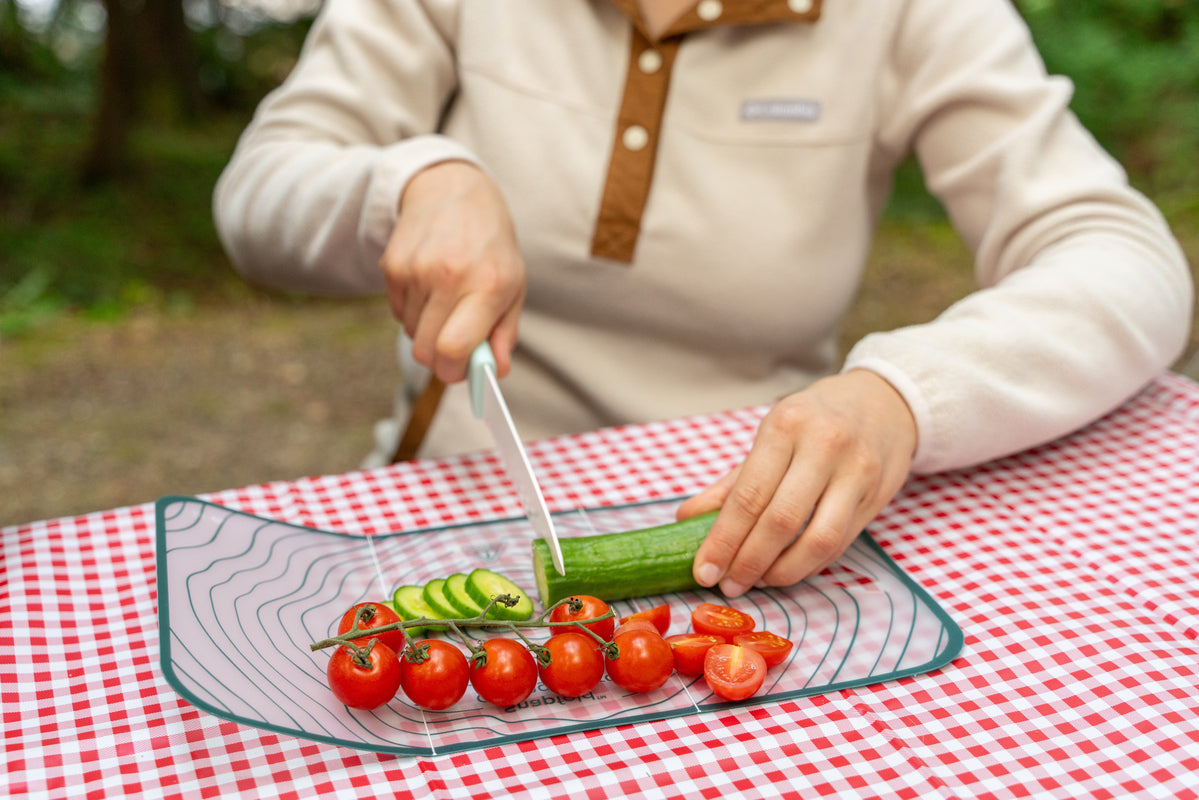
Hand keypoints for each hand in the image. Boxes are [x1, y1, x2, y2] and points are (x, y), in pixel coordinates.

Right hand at [379, 161, 525, 382]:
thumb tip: (496, 372)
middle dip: (438, 359)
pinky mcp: (392, 265)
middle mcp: (449, 276)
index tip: (460, 371)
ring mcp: (416, 270)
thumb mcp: (513, 285)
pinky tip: (428, 286)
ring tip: (445, 300)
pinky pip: (397, 313)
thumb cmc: (489, 246)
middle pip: (425, 350)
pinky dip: (412, 311)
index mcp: (487, 285)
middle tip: (453, 348)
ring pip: (410, 333)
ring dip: (426, 329)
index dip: (453, 371)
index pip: (453, 347)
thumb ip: (505, 333)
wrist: (452, 190)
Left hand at [680, 370, 916, 596]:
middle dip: (748, 562)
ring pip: (817, 541)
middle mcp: (824, 446)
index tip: (704, 571)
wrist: (884, 401)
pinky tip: (787, 569)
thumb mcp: (771, 436)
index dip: (723, 540)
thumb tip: (686, 520)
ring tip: (758, 581)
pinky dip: (809, 565)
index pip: (748, 495)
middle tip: (728, 584)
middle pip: (781, 521)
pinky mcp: (877, 496)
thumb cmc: (816, 420)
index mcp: (786, 426)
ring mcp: (857, 472)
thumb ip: (731, 483)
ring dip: (782, 571)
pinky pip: (839, 544)